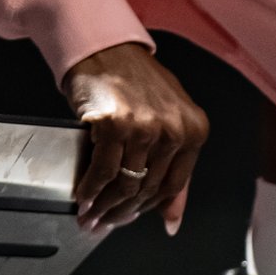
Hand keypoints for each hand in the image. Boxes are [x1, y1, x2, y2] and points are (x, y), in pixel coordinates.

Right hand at [63, 42, 209, 232]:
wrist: (106, 49)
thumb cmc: (135, 82)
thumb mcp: (167, 121)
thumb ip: (174, 169)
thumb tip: (171, 219)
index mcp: (194, 130)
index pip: (172, 186)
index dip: (147, 210)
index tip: (128, 220)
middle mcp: (174, 129)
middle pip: (147, 189)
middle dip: (121, 213)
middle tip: (102, 225)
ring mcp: (145, 127)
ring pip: (125, 184)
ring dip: (103, 206)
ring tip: (89, 217)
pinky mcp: (115, 123)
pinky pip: (102, 170)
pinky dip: (90, 189)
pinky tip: (82, 198)